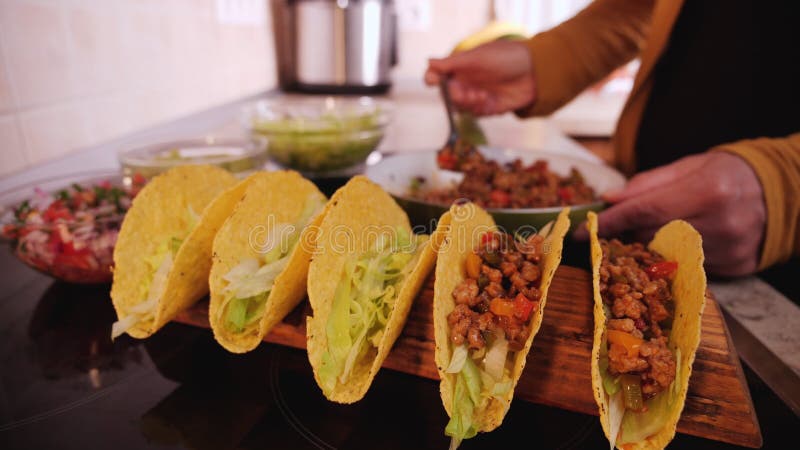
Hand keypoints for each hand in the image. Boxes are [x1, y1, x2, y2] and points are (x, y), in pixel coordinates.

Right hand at [424, 40, 535, 115]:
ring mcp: (478, 95)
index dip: (432, 80)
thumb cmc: (506, 57)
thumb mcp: (478, 57)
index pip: (438, 76)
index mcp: (461, 67)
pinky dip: (480, 110)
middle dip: (455, 95)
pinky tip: (489, 102)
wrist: (535, 71)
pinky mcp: (490, 107)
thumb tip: (428, 62)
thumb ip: (453, 63)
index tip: (432, 81)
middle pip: (448, 96)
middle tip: (464, 92)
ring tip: (482, 96)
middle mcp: (467, 82)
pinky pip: (477, 114)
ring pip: (462, 108)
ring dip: (468, 104)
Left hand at [573, 152, 765, 276]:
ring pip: (664, 257)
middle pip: (650, 236)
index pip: (644, 211)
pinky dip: (671, 258)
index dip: (609, 222)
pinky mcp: (733, 268)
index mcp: (707, 190)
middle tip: (606, 233)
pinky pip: (686, 268)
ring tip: (641, 237)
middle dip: (623, 235)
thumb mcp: (689, 166)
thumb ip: (648, 183)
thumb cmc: (726, 174)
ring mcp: (728, 250)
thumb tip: (609, 200)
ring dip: (645, 249)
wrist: (778, 193)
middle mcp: (719, 223)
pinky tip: (671, 247)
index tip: (581, 232)